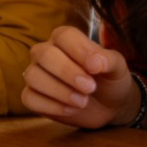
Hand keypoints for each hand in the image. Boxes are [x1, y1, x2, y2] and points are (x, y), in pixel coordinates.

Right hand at [21, 25, 137, 127]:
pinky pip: (29, 98)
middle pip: (44, 54)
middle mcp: (45, 52)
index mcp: (65, 39)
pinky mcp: (32, 96)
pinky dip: (51, 106)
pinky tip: (71, 110)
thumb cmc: (109, 80)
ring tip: (83, 102)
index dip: (79, 50)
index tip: (96, 67)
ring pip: (33, 76)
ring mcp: (36, 74)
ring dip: (59, 91)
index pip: (63, 36)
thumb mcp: (117, 68)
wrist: (108, 106)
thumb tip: (94, 63)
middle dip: (67, 72)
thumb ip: (108, 60)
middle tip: (90, 88)